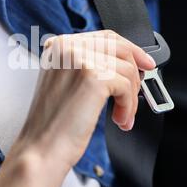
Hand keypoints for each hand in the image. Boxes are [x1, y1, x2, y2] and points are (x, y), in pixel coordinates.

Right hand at [0, 30, 154, 186]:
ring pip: (126, 69)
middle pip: (119, 48)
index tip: (144, 62)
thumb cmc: (53, 124)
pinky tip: (119, 119)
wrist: (41, 149)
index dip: (130, 49)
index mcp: (58, 46)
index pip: (104, 37)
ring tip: (121, 115)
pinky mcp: (93, 77)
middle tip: (138, 92)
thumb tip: (125, 63)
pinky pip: (126, 85)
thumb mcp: (66, 83)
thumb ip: (88, 65)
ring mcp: (79, 59)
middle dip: (135, 72)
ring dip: (130, 96)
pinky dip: (128, 105)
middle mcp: (66, 47)